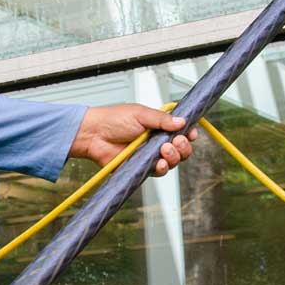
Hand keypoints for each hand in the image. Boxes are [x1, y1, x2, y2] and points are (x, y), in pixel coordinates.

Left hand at [70, 104, 197, 176]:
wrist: (94, 134)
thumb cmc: (113, 119)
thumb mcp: (140, 114)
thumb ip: (162, 119)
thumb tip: (181, 121)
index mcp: (158, 126)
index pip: (180, 131)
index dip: (188, 133)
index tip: (191, 133)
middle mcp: (156, 141)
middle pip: (181, 148)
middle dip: (183, 146)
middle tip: (176, 141)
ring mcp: (149, 155)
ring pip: (172, 161)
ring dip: (174, 156)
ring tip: (164, 149)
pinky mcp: (142, 167)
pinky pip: (158, 171)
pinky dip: (162, 168)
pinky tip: (159, 162)